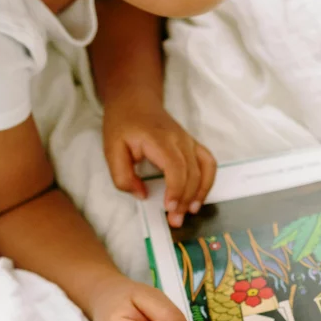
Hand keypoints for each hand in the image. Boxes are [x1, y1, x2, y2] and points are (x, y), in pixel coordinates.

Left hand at [103, 89, 215, 227]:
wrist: (135, 100)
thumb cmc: (123, 124)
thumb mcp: (111, 150)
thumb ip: (123, 176)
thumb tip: (142, 195)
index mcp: (159, 139)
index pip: (176, 167)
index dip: (176, 190)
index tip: (169, 208)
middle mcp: (180, 139)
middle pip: (192, 172)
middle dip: (185, 200)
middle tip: (175, 220)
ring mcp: (189, 140)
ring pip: (205, 168)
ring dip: (200, 192)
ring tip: (190, 211)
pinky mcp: (192, 144)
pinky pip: (208, 163)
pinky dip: (207, 181)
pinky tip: (198, 197)